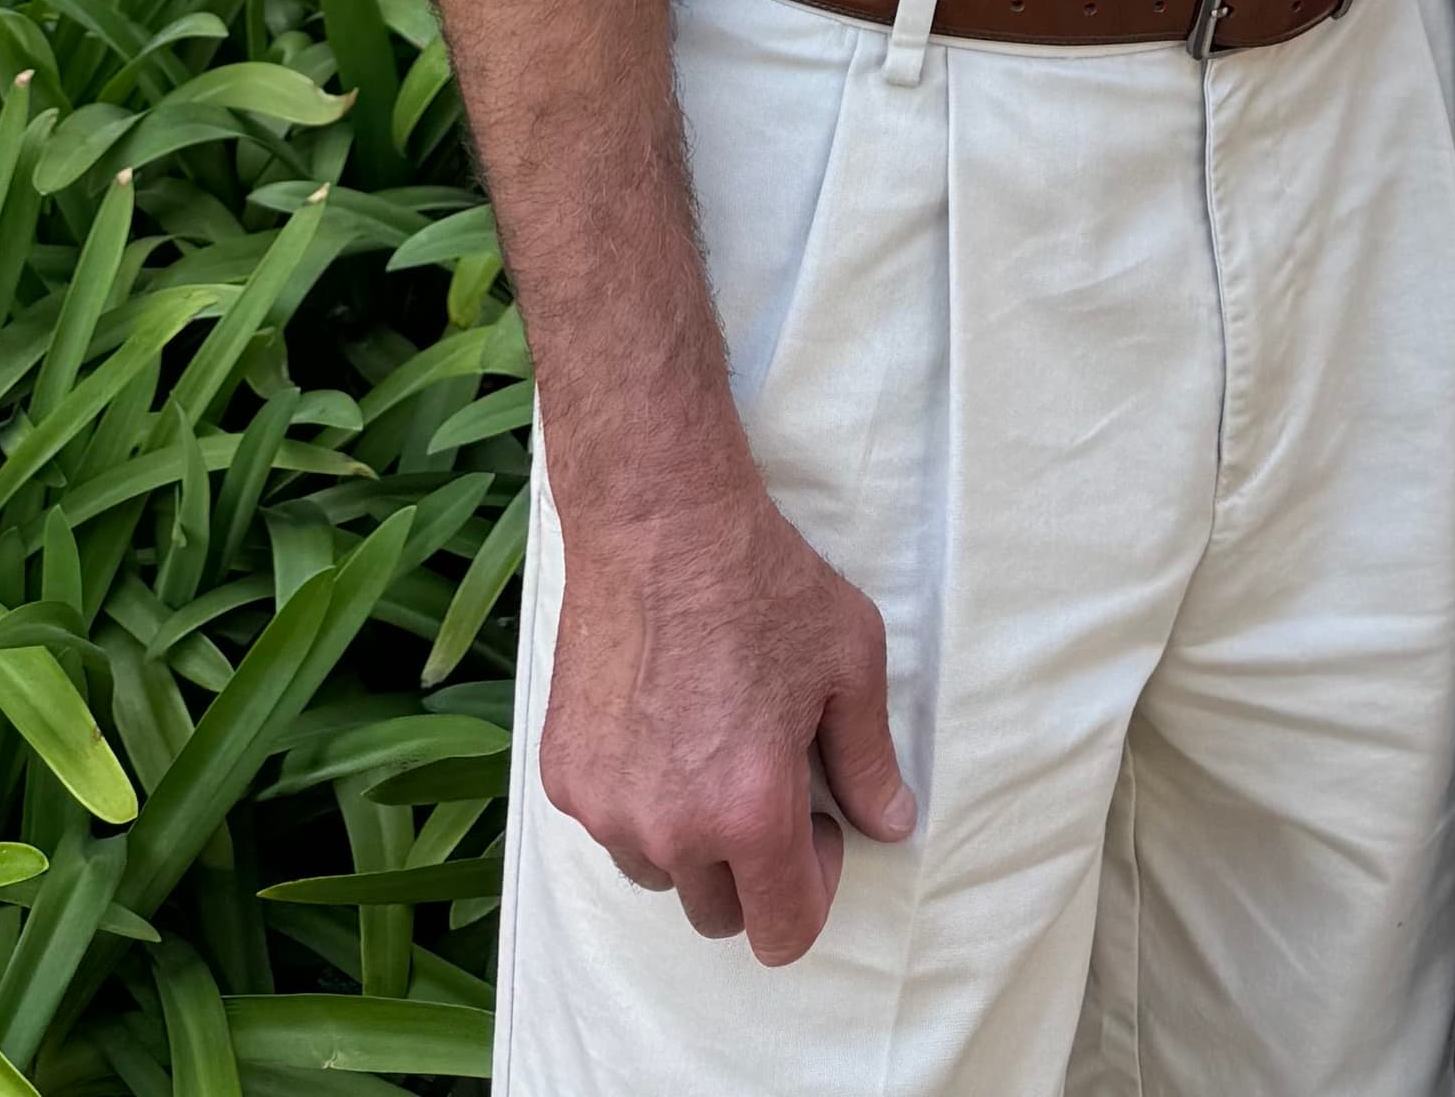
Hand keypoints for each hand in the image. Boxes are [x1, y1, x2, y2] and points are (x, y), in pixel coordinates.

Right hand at [542, 453, 916, 960]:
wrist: (657, 521)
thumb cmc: (762, 583)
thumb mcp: (850, 659)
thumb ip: (870, 759)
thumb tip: (890, 824)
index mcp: (750, 812)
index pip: (782, 933)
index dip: (813, 891)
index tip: (819, 828)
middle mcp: (671, 829)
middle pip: (717, 914)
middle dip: (753, 868)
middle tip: (769, 781)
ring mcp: (607, 807)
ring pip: (660, 872)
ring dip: (690, 838)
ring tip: (711, 748)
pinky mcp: (564, 777)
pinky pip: (612, 823)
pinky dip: (640, 797)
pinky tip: (661, 724)